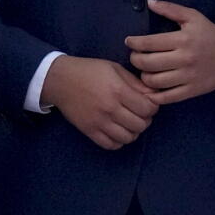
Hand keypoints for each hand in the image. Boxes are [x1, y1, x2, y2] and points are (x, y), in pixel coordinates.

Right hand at [42, 55, 158, 149]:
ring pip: (128, 138)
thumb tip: (153, 95)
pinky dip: (119, 141)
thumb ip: (135, 83)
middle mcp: (110, 108)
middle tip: (140, 112)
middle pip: (140, 125)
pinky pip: (111, 145)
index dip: (153, 107)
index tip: (148, 103)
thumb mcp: (115, 69)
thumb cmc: (90, 71)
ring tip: (129, 122)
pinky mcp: (89, 131)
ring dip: (133, 131)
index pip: (148, 109)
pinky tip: (118, 130)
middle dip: (145, 119)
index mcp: (118, 90)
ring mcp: (99, 122)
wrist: (61, 80)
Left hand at [125, 0, 214, 104]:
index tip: (129, 42)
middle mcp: (184, 59)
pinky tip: (151, 89)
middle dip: (135, 60)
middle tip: (135, 57)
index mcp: (182, 39)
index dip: (134, 43)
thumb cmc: (208, 34)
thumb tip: (148, 1)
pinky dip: (154, 96)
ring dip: (143, 77)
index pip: (149, 43)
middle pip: (148, 63)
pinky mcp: (191, 91)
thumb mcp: (192, 16)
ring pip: (155, 82)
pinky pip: (167, 97)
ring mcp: (188, 77)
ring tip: (144, 71)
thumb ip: (170, 9)